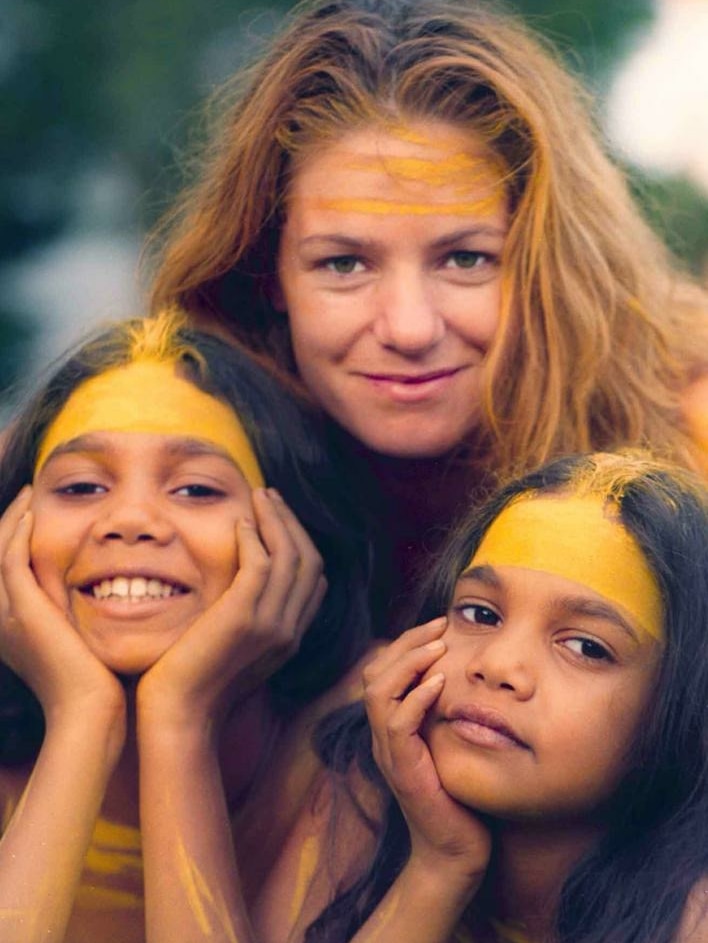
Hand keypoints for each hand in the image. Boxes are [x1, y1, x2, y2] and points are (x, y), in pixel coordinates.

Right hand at [0, 487, 124, 734]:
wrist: (90, 713)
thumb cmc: (98, 684)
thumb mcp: (83, 640)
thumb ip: (80, 615)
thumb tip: (109, 592)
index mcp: (12, 625)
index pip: (6, 569)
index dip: (16, 538)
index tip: (35, 512)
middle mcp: (0, 619)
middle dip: (8, 523)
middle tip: (28, 495)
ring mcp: (6, 616)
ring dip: (11, 520)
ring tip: (29, 495)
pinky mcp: (21, 611)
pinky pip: (10, 561)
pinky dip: (17, 534)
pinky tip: (31, 513)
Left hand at [137, 488, 325, 725]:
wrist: (180, 714)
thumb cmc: (196, 682)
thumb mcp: (236, 649)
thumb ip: (251, 620)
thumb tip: (245, 586)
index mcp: (290, 637)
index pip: (314, 580)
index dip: (301, 543)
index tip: (279, 519)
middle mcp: (289, 629)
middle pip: (309, 561)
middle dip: (292, 522)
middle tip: (271, 497)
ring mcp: (271, 624)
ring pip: (290, 556)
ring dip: (276, 519)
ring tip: (261, 496)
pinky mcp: (244, 618)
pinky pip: (261, 564)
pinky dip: (255, 537)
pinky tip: (241, 524)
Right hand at [363, 619, 490, 884]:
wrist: (455, 853)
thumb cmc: (459, 797)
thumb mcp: (450, 743)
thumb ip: (446, 712)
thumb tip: (466, 674)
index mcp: (392, 726)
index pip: (383, 669)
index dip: (407, 642)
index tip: (439, 625)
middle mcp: (383, 735)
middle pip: (375, 672)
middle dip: (406, 642)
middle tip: (439, 625)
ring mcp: (389, 752)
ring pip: (378, 692)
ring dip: (408, 663)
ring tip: (437, 647)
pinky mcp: (402, 770)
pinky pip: (397, 725)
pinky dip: (415, 698)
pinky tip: (439, 683)